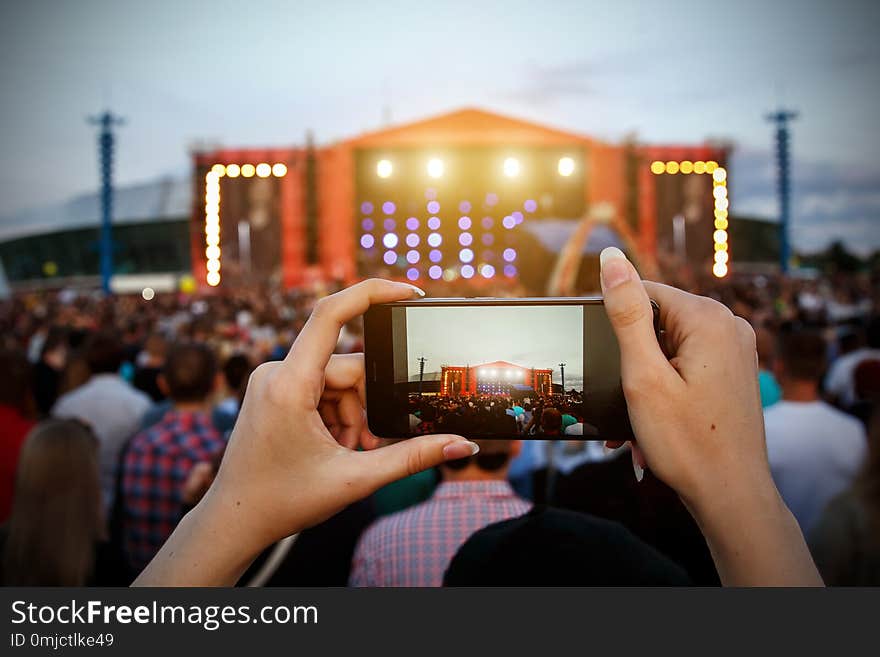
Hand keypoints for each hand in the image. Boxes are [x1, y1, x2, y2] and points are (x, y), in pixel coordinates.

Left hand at [135, 279, 476, 585]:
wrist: (233, 521)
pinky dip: (335, 415)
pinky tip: (332, 446)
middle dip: (366, 405)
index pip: (330, 314)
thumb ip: (413, 457)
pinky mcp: (273, 389)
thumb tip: (462, 444)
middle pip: (347, 367)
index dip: (372, 293)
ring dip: (351, 415)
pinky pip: (320, 388)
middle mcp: (275, 372)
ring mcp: (271, 379)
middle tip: (365, 446)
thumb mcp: (355, 479)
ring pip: (337, 381)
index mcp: (289, 384)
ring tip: (344, 453)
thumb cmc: (281, 502)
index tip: (409, 292)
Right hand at [599, 248, 767, 508]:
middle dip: (632, 360)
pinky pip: (687, 364)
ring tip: (639, 421)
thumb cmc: (686, 442)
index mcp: (709, 318)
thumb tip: (611, 258)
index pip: (643, 292)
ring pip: (670, 346)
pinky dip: (666, 387)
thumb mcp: (643, 375)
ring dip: (646, 379)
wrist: (731, 495)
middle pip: (657, 320)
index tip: (613, 368)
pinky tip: (656, 422)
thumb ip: (627, 313)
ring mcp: (736, 348)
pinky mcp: (734, 370)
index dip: (617, 328)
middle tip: (625, 402)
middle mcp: (729, 325)